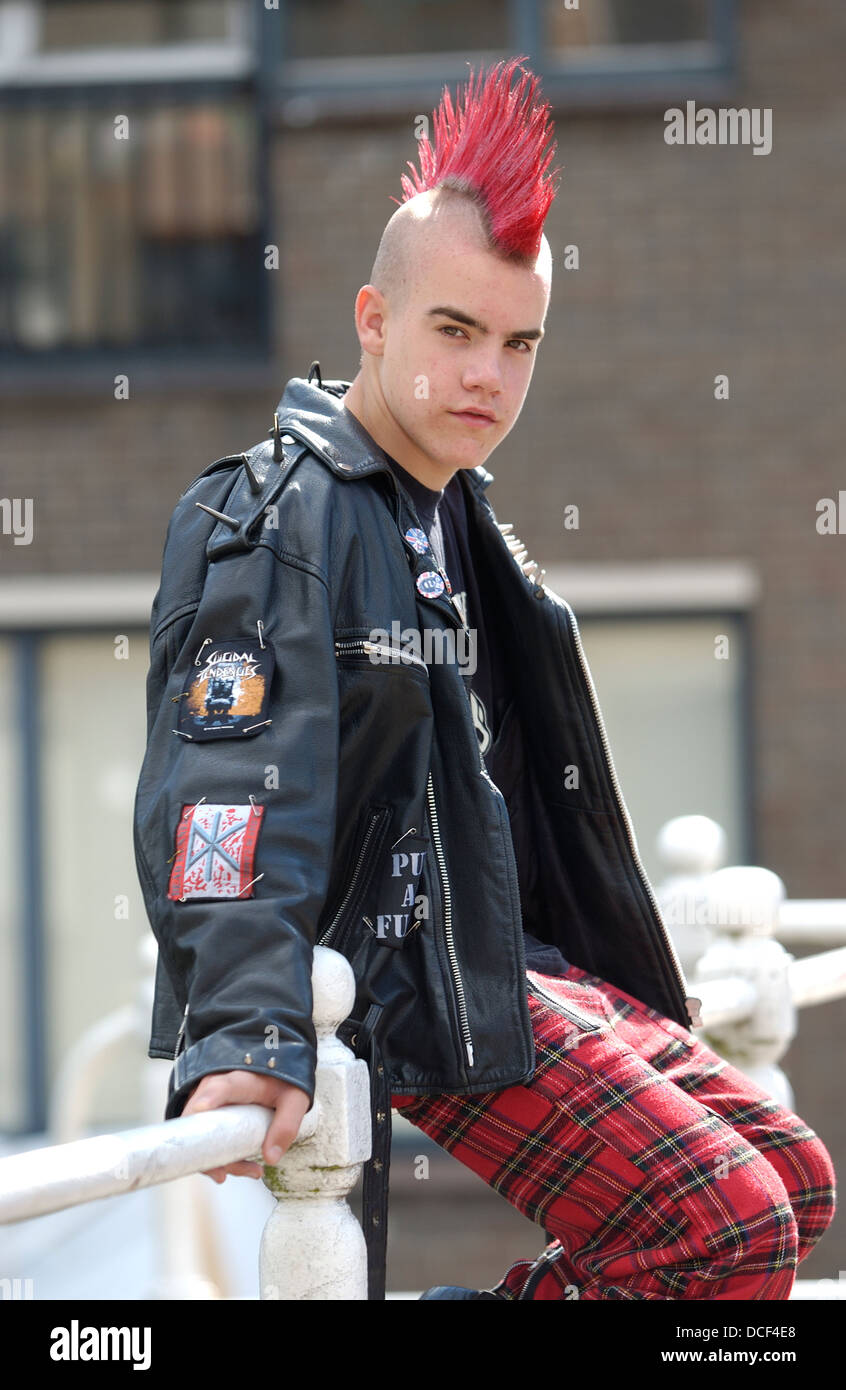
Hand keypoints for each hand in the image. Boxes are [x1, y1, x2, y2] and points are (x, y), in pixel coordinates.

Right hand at [181, 1070, 311, 1183]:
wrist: (276, 1068)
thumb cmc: (284, 1082)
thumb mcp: (295, 1099)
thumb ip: (286, 1125)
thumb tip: (271, 1158)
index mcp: (240, 1078)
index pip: (220, 1087)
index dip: (208, 1098)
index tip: (201, 1109)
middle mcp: (216, 1085)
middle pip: (201, 1119)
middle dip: (208, 1150)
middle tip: (224, 1174)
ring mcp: (207, 1097)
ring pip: (198, 1131)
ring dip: (216, 1157)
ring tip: (250, 1171)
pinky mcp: (206, 1109)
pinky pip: (202, 1134)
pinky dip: (216, 1153)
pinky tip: (241, 1165)